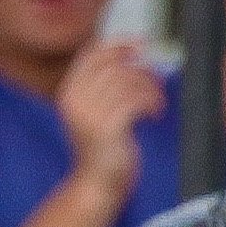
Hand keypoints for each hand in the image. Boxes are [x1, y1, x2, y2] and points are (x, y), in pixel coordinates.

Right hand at [54, 37, 162, 194]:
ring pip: (127, 81)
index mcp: (68, 93)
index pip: (92, 54)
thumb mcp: (96, 110)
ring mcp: (89, 114)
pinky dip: (151, 103)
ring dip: (150, 88)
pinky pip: (135, 100)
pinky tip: (155, 113)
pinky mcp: (107, 128)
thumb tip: (132, 52)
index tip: (142, 45)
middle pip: (113, 64)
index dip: (119, 44)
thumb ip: (105, 84)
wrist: (97, 182)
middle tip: (156, 81)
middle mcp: (74, 101)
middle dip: (141, 69)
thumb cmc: (104, 146)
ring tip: (156, 103)